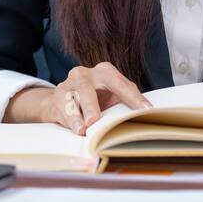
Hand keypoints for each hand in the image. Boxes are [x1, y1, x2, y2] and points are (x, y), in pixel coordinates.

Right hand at [4, 62, 151, 133]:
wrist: (62, 100)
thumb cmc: (95, 99)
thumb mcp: (112, 96)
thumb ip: (126, 102)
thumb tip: (146, 116)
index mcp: (104, 72)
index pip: (120, 84)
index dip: (133, 98)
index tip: (146, 110)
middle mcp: (85, 74)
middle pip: (87, 88)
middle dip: (92, 105)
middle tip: (95, 120)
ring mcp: (68, 85)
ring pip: (71, 100)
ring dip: (76, 116)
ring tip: (82, 129)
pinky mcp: (56, 98)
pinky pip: (62, 110)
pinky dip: (70, 121)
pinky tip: (75, 129)